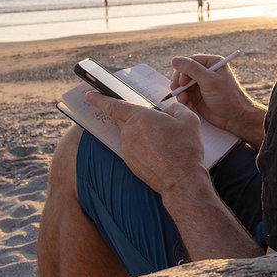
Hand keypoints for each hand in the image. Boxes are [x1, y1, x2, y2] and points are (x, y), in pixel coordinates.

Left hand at [84, 91, 207, 197]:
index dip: (99, 99)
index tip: (88, 95)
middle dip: (135, 119)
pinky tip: (161, 154)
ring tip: (165, 143)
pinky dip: (144, 149)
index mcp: (140, 117)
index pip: (113, 105)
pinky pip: (135, 149)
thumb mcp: (188, 120)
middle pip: (125, 120)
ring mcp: (127, 150)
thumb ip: (175, 108)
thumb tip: (170, 110)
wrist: (181, 182)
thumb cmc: (185, 149)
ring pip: (131, 135)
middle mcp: (129, 133)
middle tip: (153, 124)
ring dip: (143, 136)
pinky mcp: (131, 163)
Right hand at [171, 55, 266, 147]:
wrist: (236, 118)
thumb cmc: (227, 97)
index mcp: (212, 63)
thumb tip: (175, 60)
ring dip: (181, 93)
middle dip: (179, 83)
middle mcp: (206, 72)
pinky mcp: (198, 97)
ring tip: (184, 100)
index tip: (182, 81)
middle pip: (184, 73)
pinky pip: (185, 95)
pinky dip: (184, 100)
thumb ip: (192, 69)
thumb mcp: (209, 80)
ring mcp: (201, 85)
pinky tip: (189, 106)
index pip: (190, 61)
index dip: (183, 70)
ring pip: (183, 85)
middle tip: (177, 91)